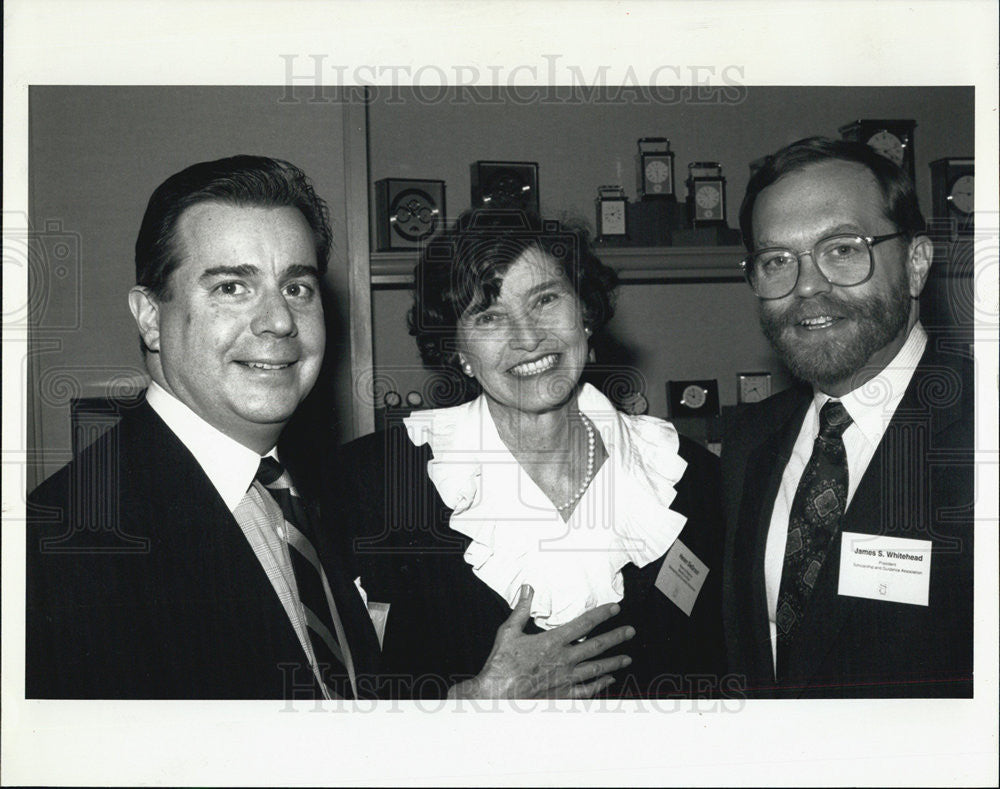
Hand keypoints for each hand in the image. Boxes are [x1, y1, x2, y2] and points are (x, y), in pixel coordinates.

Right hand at [447, 584, 634, 698]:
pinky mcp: (562, 694)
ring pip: (596, 669)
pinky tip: (609, 681)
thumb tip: (528, 588)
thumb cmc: (501, 664)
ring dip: (613, 662)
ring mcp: (565, 679)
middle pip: (596, 646)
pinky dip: (600, 684)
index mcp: (552, 642)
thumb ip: (521, 610)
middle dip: (615, 637)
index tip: (615, 608)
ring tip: (627, 658)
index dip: (601, 614)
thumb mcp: (508, 632)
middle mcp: (564, 660)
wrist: (497, 695)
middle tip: (630, 631)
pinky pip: (586, 690)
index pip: (583, 624)